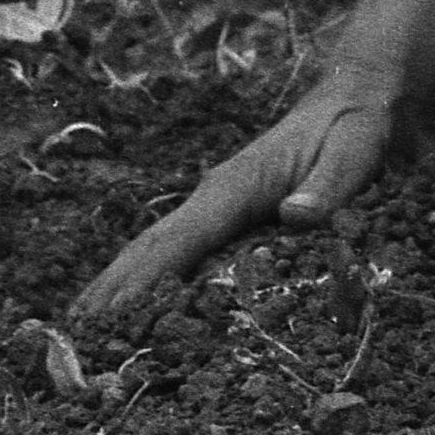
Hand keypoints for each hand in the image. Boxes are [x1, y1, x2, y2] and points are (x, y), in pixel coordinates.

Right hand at [71, 80, 395, 334]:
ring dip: (121, 284)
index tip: (108, 314)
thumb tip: (295, 217)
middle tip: (74, 336)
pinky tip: (137, 305)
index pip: (179, 238)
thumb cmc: (356, 128)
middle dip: (113, 288)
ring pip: (158, 248)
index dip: (142, 278)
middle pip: (152, 246)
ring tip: (85, 328)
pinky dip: (150, 277)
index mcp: (236, 186)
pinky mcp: (230, 216)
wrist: (359, 98)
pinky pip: (181, 251)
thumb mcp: (353, 153)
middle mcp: (216, 195)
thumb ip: (328, 187)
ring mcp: (219, 205)